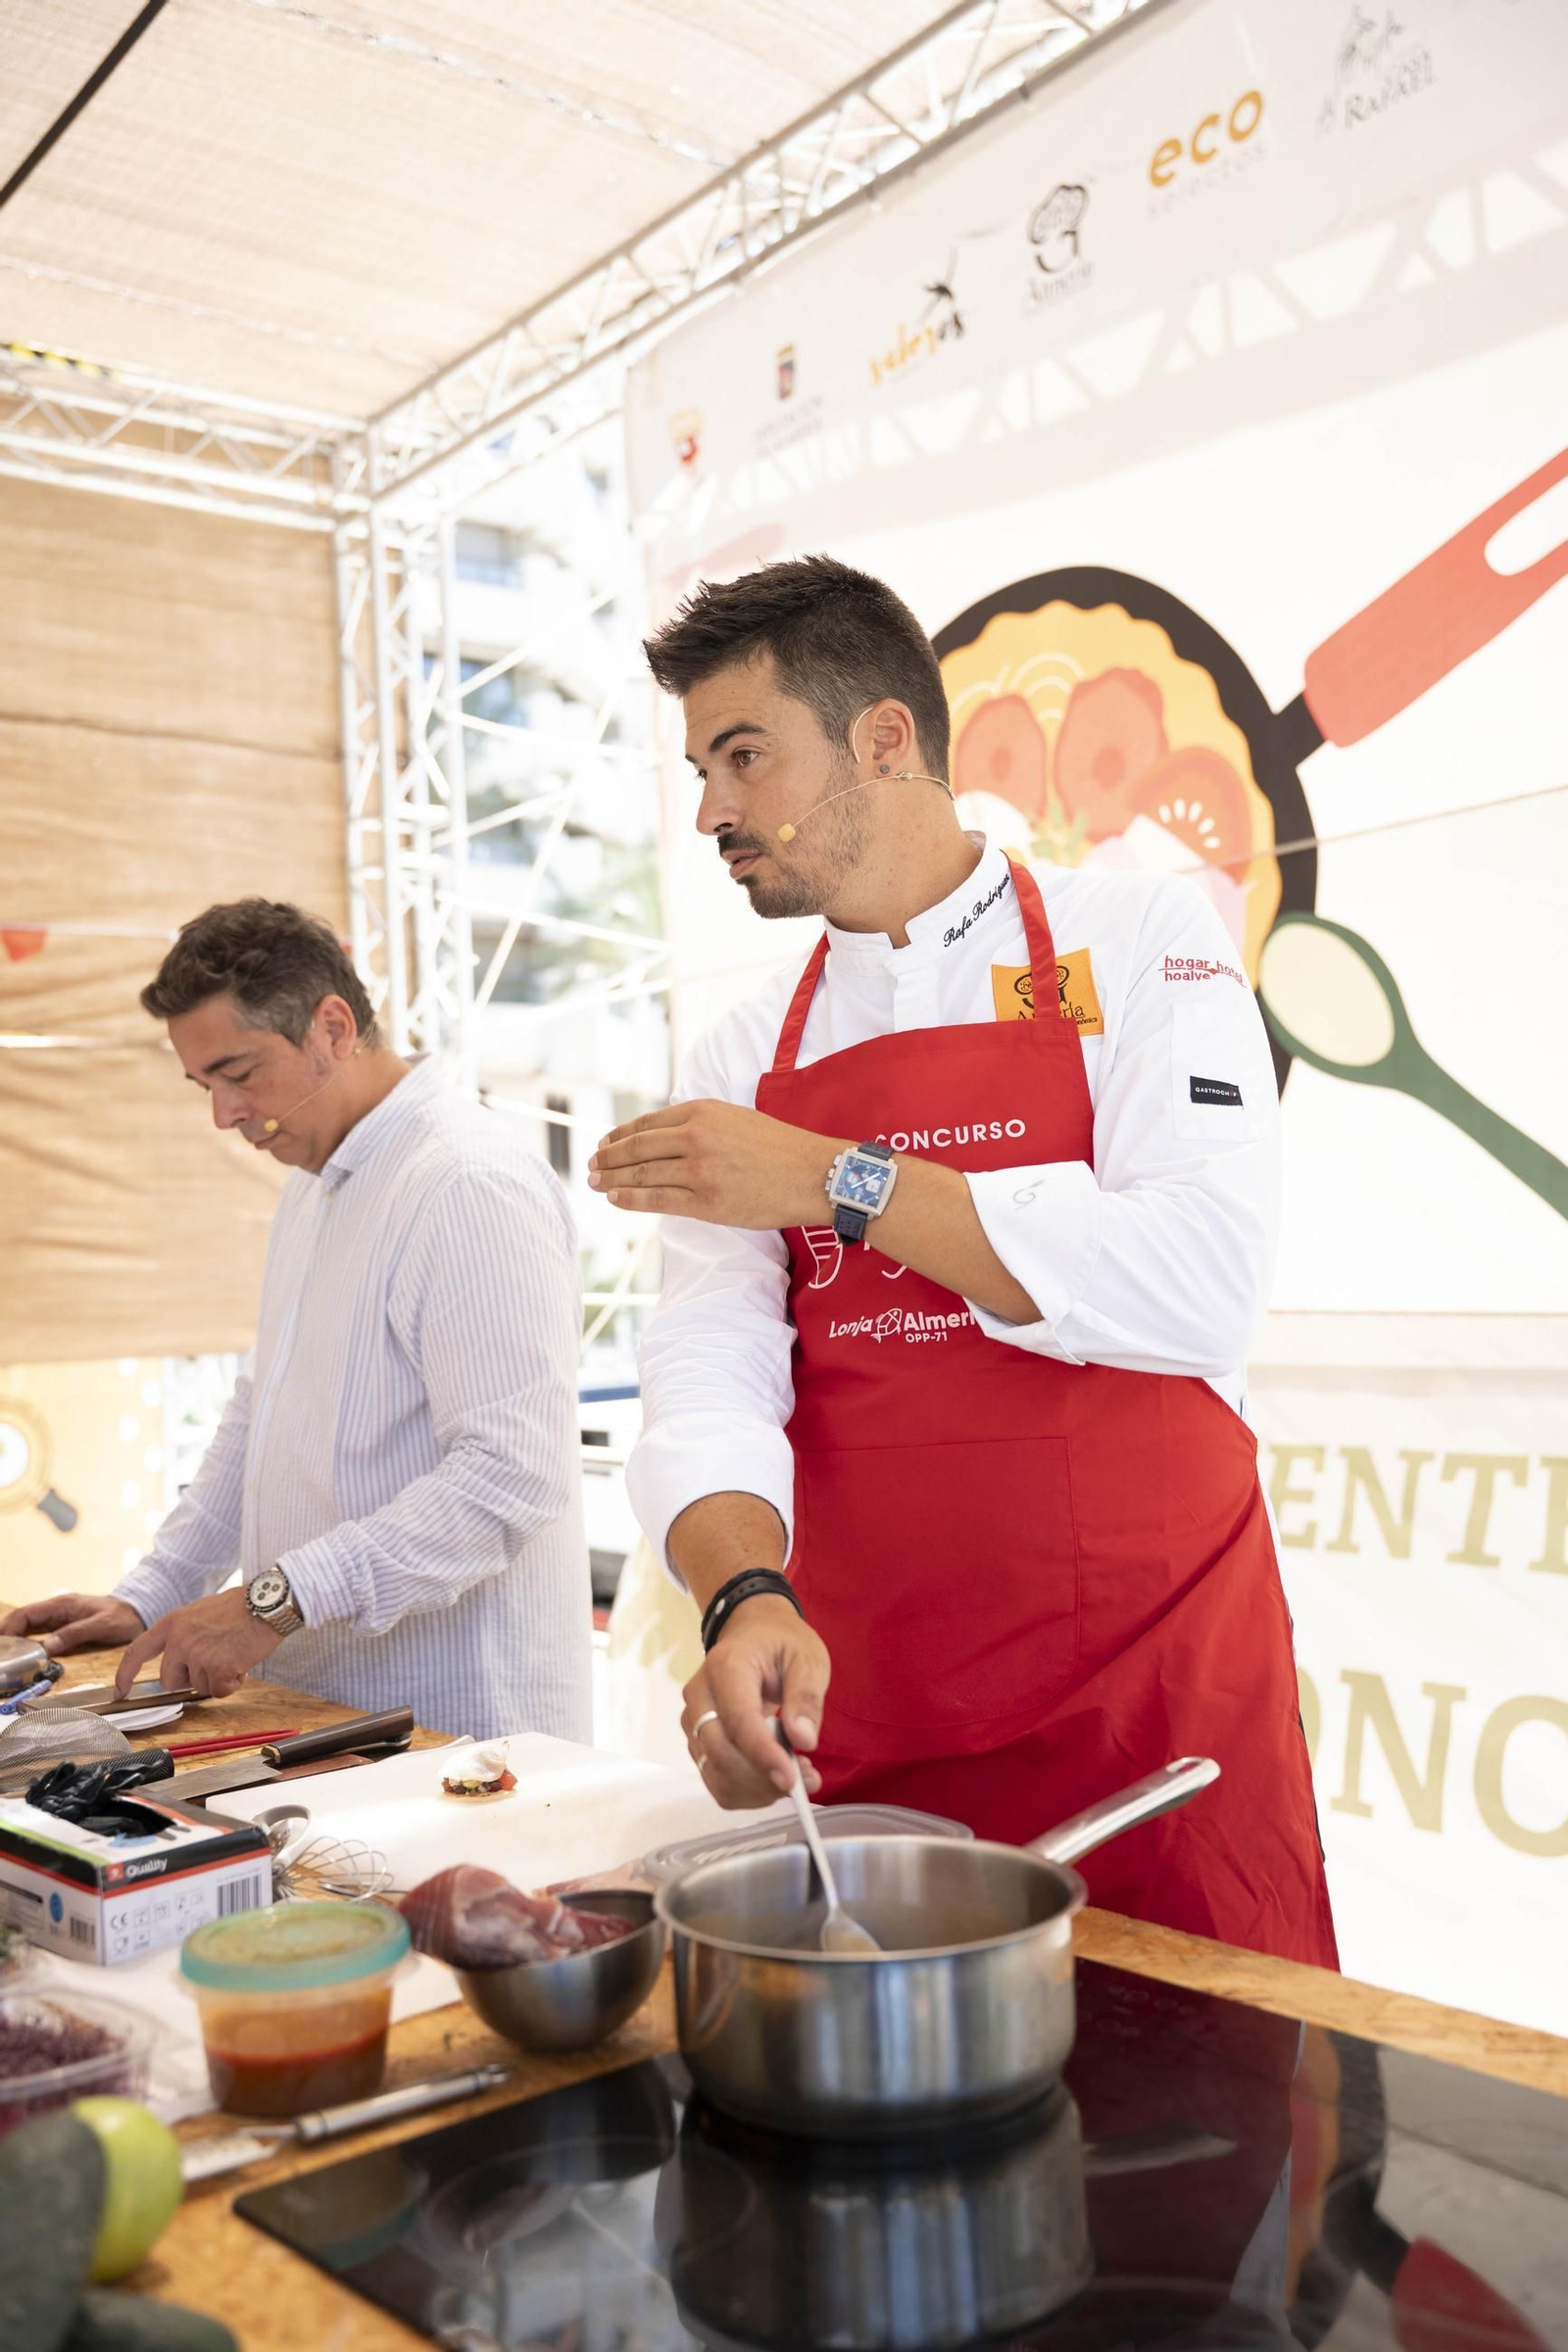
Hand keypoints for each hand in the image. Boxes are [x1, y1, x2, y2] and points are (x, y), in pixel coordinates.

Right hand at [0, 1593, 144, 1657]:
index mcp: (62, 1605)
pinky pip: (39, 1634)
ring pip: (28, 1627)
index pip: (26, 1614)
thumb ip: (75, 1633)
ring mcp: (59, 1618)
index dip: (9, 1628)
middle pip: (23, 1620)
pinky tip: (22, 1655)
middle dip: (6, 1635)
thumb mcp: (101, 1625)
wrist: (138, 1612)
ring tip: (6, 1657)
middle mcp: (57, 1610)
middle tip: (1, 1655)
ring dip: (14, 1640)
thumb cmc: (122, 1617)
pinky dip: (27, 1643)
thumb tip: (47, 1646)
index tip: (1, 1645)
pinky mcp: (64, 1627)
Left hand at [114, 1588, 281, 1699]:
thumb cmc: (240, 1607)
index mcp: (172, 1623)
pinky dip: (232, 1683)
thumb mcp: (199, 1614)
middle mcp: (179, 1640)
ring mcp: (197, 1654)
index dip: (124, 1674)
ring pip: (199, 1687)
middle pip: (169, 1680)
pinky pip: (219, 1691)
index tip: (120, 1691)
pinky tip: (242, 1662)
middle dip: (189, 1679)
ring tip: (233, 1653)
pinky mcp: (217, 1668)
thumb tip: (178, 1666)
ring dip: (216, 1678)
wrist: (268, 1603)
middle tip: (213, 1662)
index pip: (136, 1652)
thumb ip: (183, 1636)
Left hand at [589, 1101, 847, 1229]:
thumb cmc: (780, 1148)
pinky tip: (615, 1198)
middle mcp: (696, 1136)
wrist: (813, 1174)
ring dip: (612, 1179)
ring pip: (642, 1174)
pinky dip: (630, 1198)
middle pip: (637, 1147)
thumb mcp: (736, 1119)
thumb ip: (701, 1124)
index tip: (605, 1144)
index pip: (647, 1123)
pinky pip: (657, 1199)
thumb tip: (665, 1138)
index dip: (620, 1135)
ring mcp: (700, 1170)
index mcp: (703, 1111)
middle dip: (608, 1158)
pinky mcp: (707, 1201)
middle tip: (591, 1166)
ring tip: (596, 1183)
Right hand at [681, 1597, 830, 1809]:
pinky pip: (716, 1780)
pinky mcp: (697, 1741)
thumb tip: (803, 1740)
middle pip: (721, 1753)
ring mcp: (693, 1721)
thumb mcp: (808, 1658)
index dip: (763, 1755)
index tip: (791, 1780)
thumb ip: (806, 1696)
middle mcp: (700, 1695)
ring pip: (716, 1774)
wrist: (753, 1635)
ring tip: (796, 1775)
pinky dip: (747, 1792)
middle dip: (764, 1778)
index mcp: (727, 1666)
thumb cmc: (781, 1644)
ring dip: (757, 1789)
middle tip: (807, 1779)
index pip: (738, 1720)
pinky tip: (773, 1777)